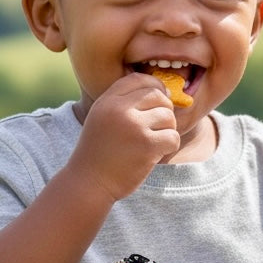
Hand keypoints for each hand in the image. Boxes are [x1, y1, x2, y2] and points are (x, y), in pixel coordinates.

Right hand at [70, 74, 180, 200]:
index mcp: (107, 100)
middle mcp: (120, 109)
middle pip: (158, 95)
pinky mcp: (147, 146)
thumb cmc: (99, 152)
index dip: (155, 86)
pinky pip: (173, 137)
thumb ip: (123, 103)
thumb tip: (162, 91)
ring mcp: (134, 127)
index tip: (159, 100)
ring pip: (168, 116)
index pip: (139, 79)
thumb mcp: (102, 118)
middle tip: (158, 126)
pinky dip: (169, 146)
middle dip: (164, 110)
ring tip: (154, 142)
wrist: (89, 182)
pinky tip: (156, 154)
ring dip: (167, 130)